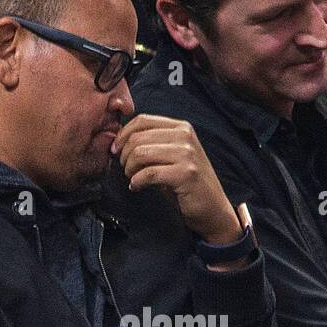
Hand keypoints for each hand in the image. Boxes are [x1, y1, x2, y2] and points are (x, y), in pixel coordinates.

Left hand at [113, 114, 243, 245]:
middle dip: (124, 156)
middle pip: (137, 138)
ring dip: (129, 169)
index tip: (116, 151)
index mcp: (180, 127)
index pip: (141, 120)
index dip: (122, 136)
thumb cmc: (184, 182)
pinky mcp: (185, 173)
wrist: (211, 206)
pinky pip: (148, 173)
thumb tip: (119, 141)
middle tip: (126, 170)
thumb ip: (151, 143)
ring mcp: (186, 154)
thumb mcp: (169, 156)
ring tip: (133, 178)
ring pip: (140, 153)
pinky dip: (136, 182)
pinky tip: (137, 187)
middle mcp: (185, 136)